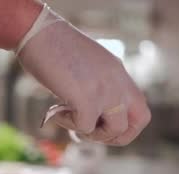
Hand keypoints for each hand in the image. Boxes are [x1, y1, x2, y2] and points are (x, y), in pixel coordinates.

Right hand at [16, 4, 150, 145]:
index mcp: (119, 73)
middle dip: (116, 136)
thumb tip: (91, 115)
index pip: (140, 109)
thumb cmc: (52, 48)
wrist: (38, 32)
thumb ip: (97, 87)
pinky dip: (67, 124)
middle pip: (139, 121)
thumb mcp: (86, 67)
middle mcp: (118, 81)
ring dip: (90, 132)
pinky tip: (54, 111)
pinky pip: (85, 127)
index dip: (125, 127)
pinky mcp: (87, 99)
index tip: (100, 127)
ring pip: (114, 129)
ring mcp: (105, 90)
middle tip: (90, 133)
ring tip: (68, 118)